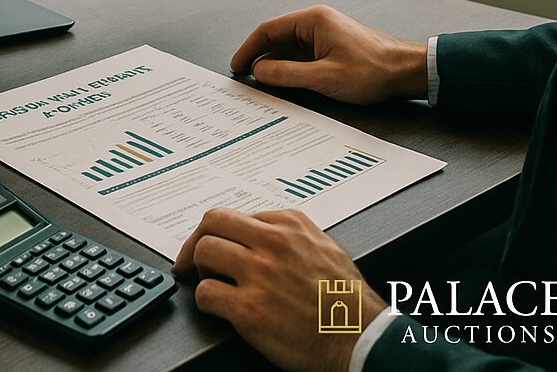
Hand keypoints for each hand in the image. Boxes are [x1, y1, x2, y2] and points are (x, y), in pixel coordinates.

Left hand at [173, 207, 385, 371]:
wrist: (364, 341)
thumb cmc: (348, 301)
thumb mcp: (324, 247)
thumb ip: (290, 234)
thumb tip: (258, 232)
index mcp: (289, 224)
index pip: (236, 215)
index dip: (222, 233)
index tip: (214, 244)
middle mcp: (273, 243)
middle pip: (212, 222)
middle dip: (197, 241)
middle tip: (192, 259)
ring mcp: (260, 275)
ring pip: (204, 251)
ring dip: (200, 270)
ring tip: (211, 283)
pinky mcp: (250, 310)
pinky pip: (206, 294)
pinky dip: (205, 301)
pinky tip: (218, 308)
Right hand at [231, 5, 426, 104]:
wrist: (407, 72)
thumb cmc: (373, 70)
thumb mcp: (325, 77)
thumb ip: (288, 74)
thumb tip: (259, 71)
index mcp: (312, 21)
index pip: (268, 30)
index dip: (249, 49)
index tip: (237, 66)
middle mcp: (316, 24)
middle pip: (277, 40)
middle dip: (260, 59)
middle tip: (246, 79)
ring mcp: (323, 36)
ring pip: (289, 51)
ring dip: (276, 67)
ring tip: (264, 86)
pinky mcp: (331, 49)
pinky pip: (302, 58)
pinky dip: (291, 70)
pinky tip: (287, 85)